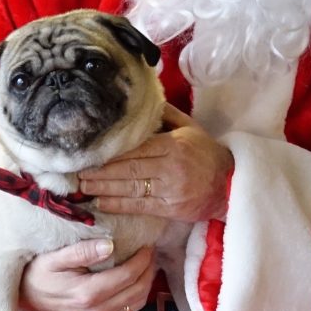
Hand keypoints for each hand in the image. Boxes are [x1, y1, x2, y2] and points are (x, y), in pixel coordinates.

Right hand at [18, 239, 155, 310]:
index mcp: (89, 293)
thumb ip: (83, 251)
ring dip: (146, 284)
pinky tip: (136, 281)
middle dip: (149, 269)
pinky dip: (136, 297)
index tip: (147, 243)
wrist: (22, 296)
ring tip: (147, 263)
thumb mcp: (55, 256)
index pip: (129, 275)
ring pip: (136, 304)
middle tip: (151, 251)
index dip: (143, 258)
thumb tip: (111, 245)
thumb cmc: (37, 272)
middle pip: (137, 291)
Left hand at [79, 103, 233, 222]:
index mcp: (174, 145)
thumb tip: (142, 101)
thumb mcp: (190, 127)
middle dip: (101, 172)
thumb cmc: (207, 153)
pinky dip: (118, 205)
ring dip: (104, 189)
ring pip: (131, 189)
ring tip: (84, 187)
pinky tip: (101, 203)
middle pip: (129, 169)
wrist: (231, 183)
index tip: (92, 154)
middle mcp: (171, 168)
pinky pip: (140, 206)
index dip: (112, 154)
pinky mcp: (171, 209)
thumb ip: (166, 115)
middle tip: (78, 172)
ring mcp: (171, 190)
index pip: (137, 149)